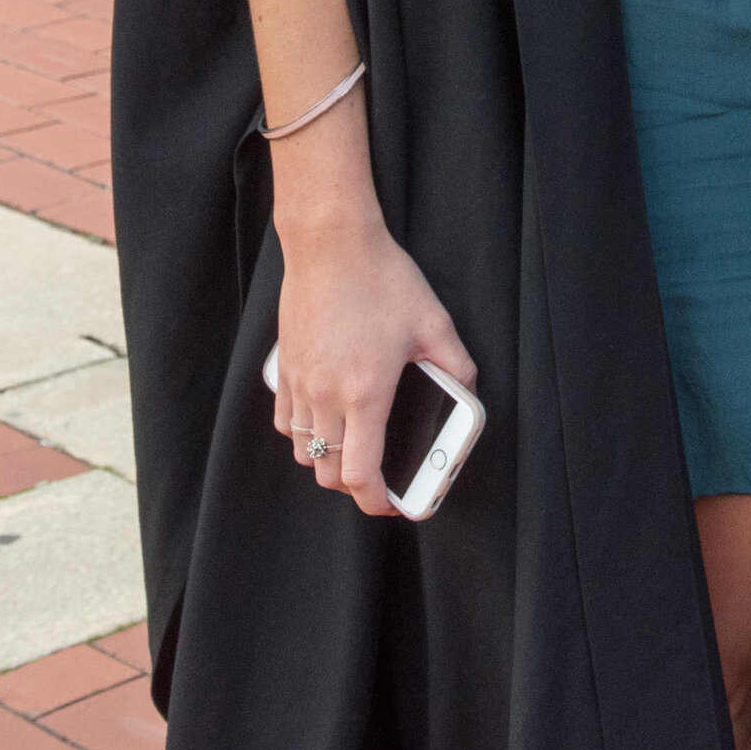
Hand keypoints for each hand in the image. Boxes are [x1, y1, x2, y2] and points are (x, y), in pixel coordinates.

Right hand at [270, 218, 475, 517]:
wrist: (331, 245)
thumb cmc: (383, 280)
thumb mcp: (434, 323)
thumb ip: (456, 366)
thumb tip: (467, 394)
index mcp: (365, 393)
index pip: (359, 474)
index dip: (375, 501)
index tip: (393, 504)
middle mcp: (325, 397)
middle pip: (328, 472)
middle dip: (355, 487)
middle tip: (380, 479)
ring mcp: (299, 384)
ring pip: (304, 451)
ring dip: (328, 461)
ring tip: (356, 450)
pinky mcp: (283, 370)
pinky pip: (287, 423)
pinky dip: (305, 435)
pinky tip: (327, 420)